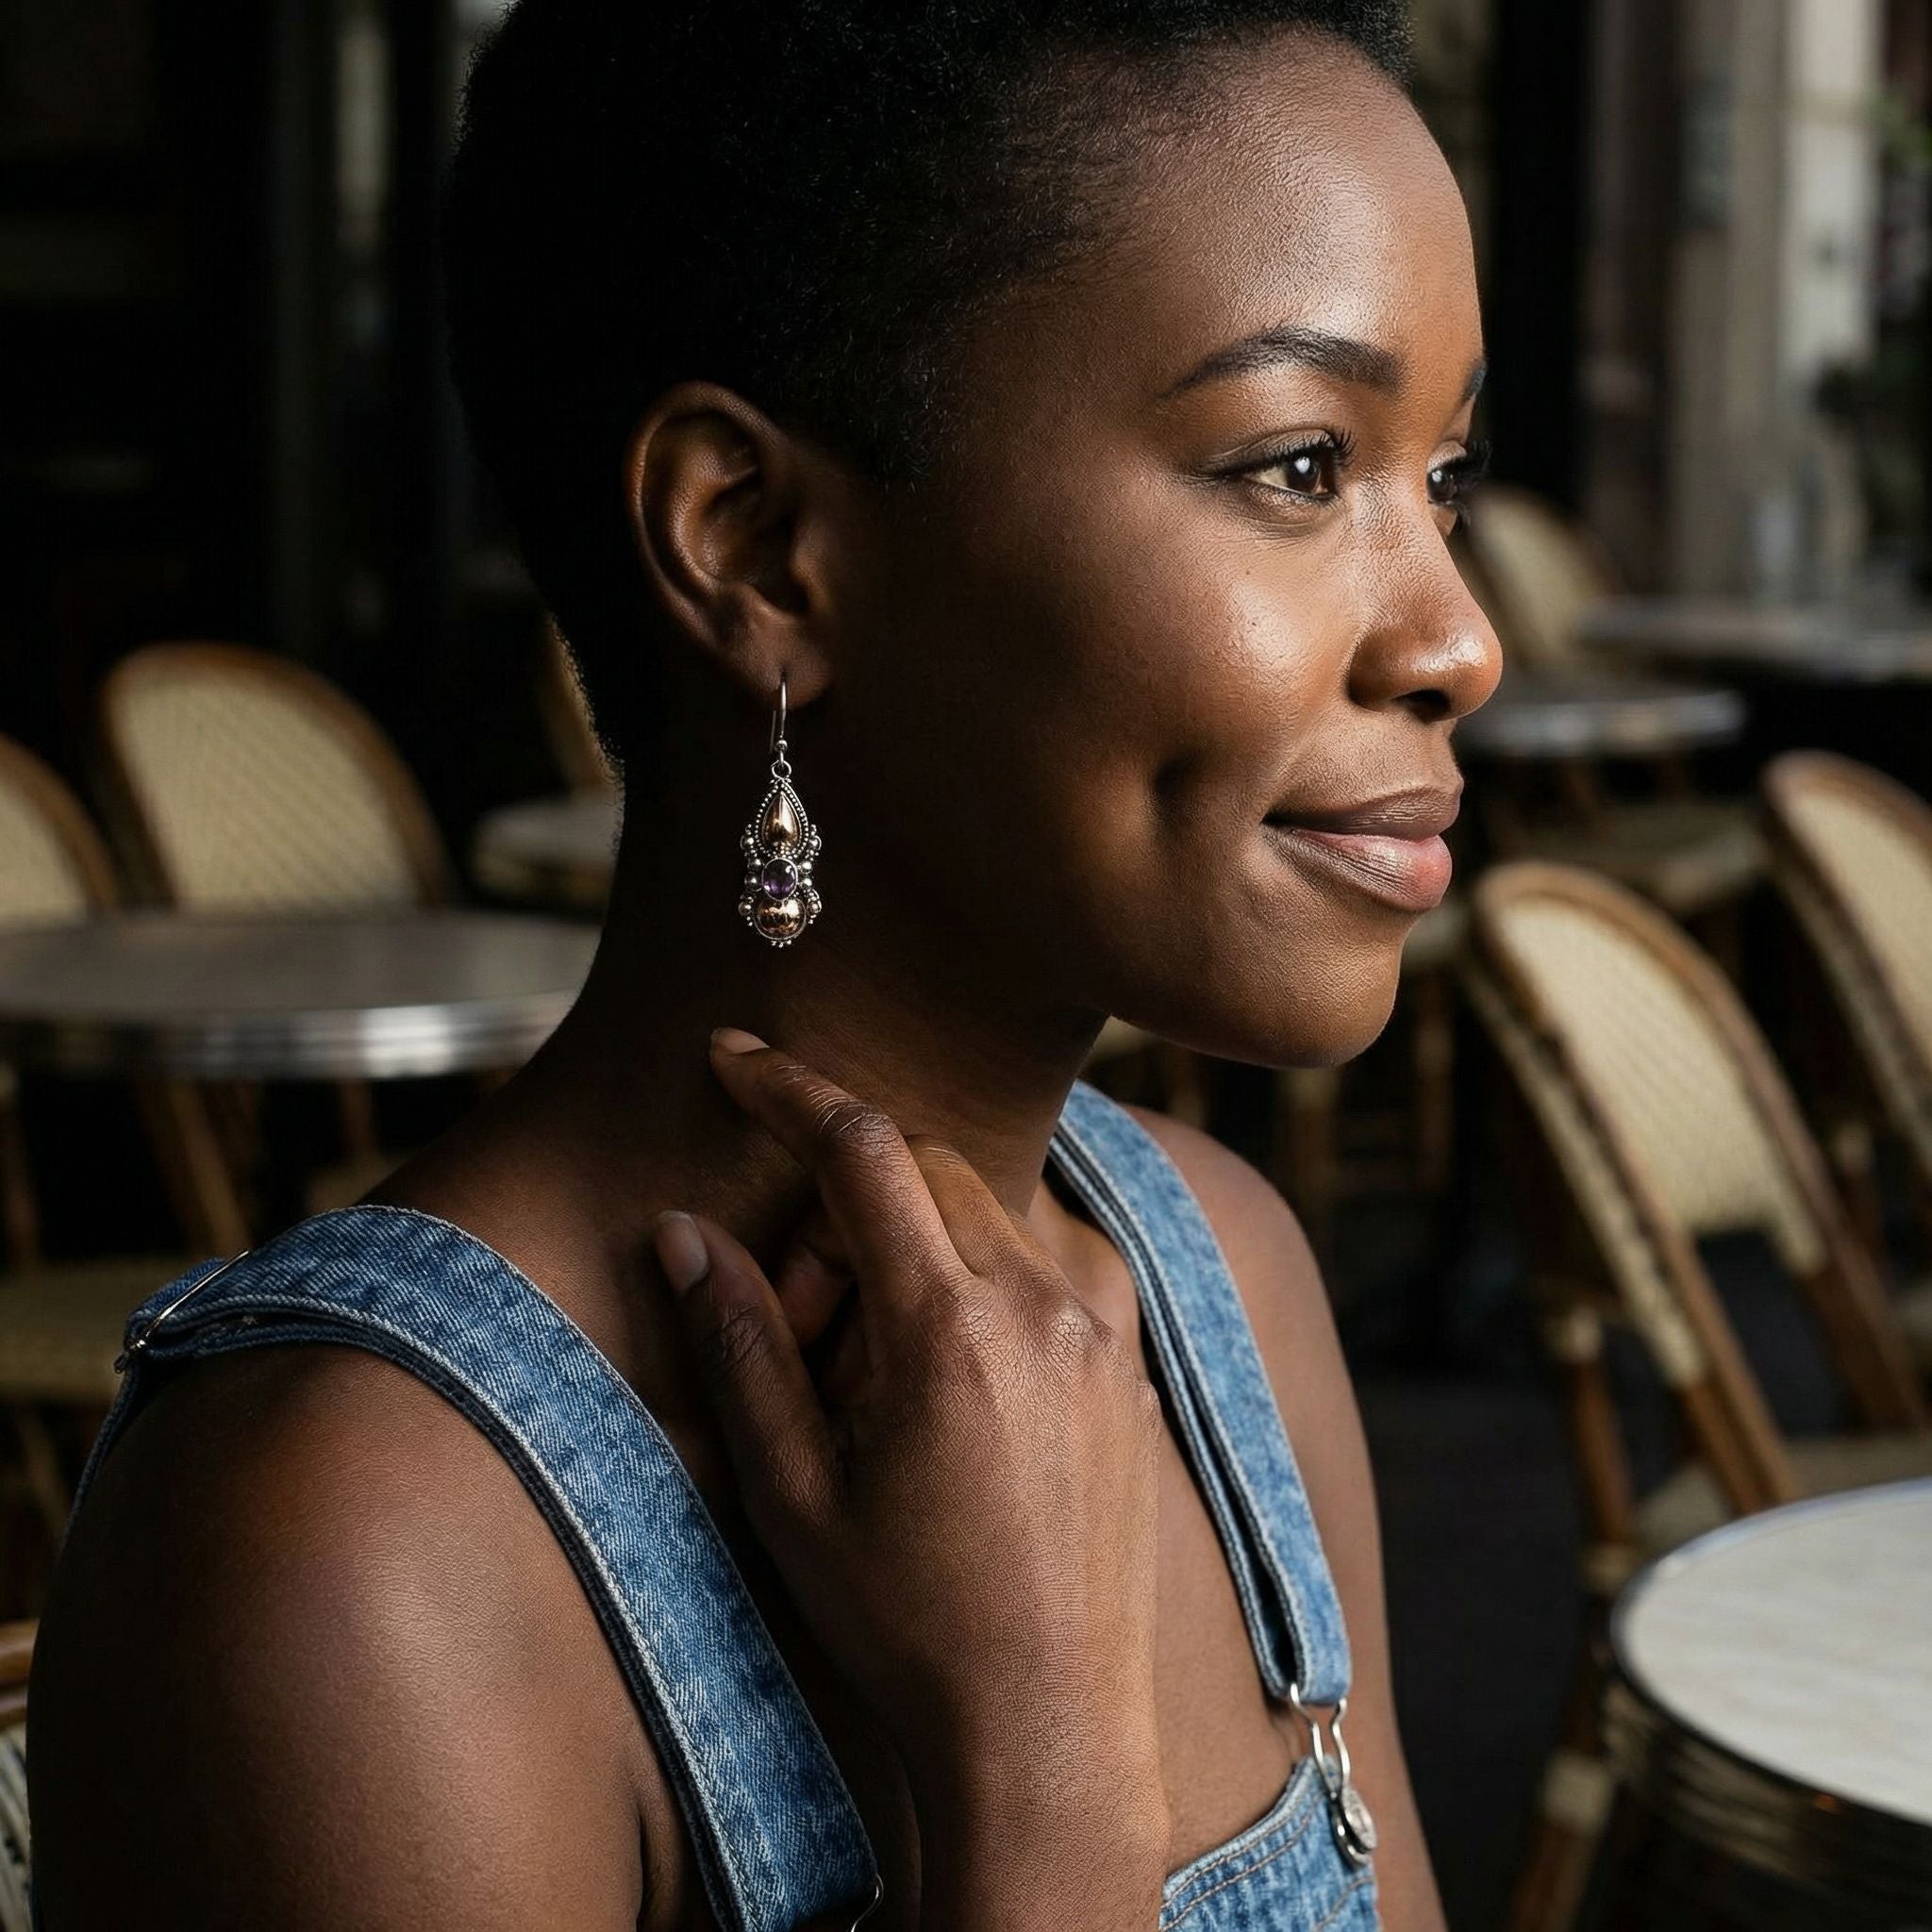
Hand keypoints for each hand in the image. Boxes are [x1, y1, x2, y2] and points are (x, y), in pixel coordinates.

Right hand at [651, 1031, 1167, 1926]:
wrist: (1053, 1727)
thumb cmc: (912, 1623)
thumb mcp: (794, 1491)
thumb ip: (740, 1343)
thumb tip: (681, 1231)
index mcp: (953, 1325)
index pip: (863, 1148)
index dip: (789, 1087)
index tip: (734, 1053)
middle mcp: (1044, 1302)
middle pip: (925, 1170)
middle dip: (843, 1206)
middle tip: (803, 1324)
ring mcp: (1099, 1329)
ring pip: (982, 1215)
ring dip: (910, 1252)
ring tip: (873, 1383)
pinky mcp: (1125, 1361)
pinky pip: (1037, 1265)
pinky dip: (973, 1286)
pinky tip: (943, 1397)